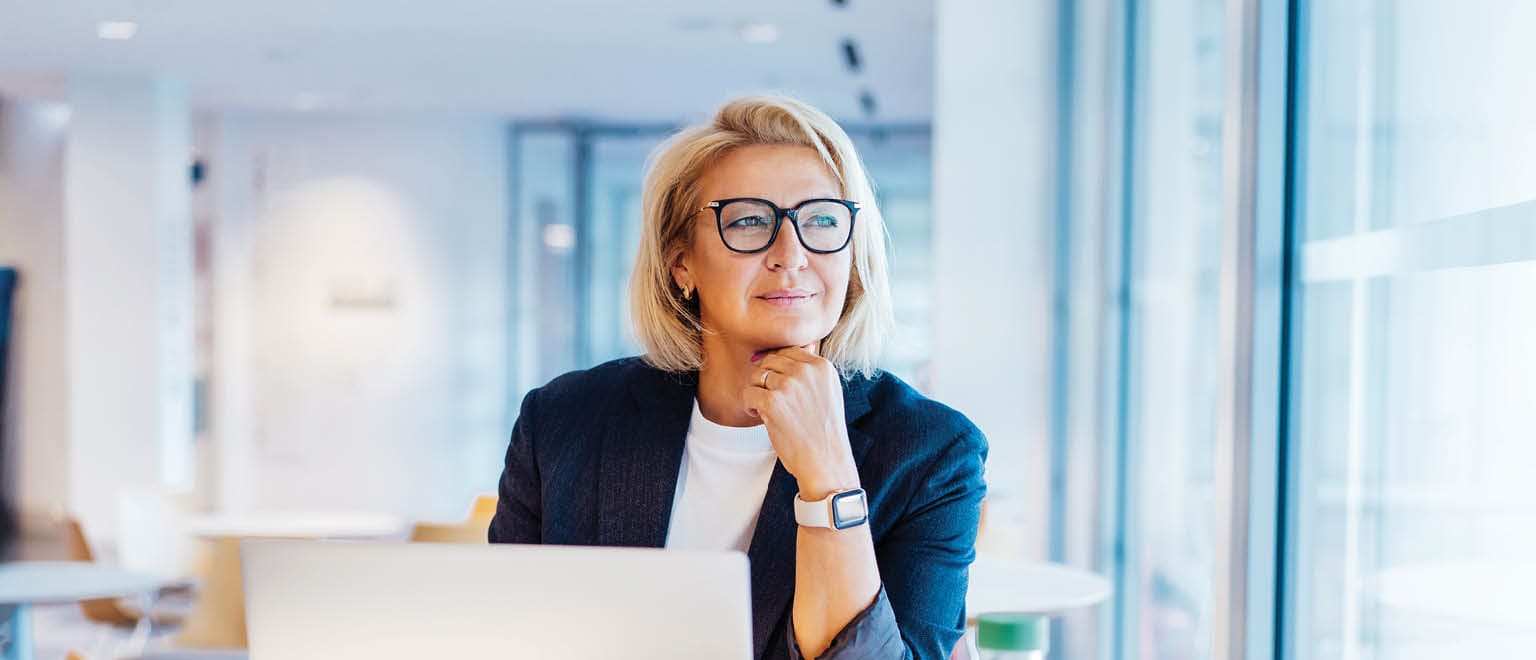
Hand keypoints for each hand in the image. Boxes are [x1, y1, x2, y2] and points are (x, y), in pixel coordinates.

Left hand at [742, 345, 860, 498]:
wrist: (826, 461)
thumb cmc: (824, 431)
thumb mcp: (828, 392)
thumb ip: (812, 370)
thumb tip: (796, 347)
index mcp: (822, 366)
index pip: (788, 351)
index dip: (778, 368)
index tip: (778, 385)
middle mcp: (806, 372)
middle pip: (769, 360)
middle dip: (765, 379)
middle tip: (770, 399)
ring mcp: (789, 386)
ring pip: (756, 376)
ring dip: (756, 392)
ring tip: (766, 410)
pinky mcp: (772, 403)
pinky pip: (747, 393)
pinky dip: (749, 406)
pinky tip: (759, 416)